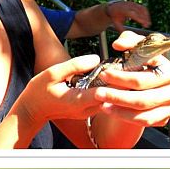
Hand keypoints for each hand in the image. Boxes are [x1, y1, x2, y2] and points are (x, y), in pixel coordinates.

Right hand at [4, 31, 169, 148]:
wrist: (32, 111)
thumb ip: (73, 65)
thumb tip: (94, 58)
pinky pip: (110, 97)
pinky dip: (117, 86)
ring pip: (115, 97)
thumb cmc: (38, 92)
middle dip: (127, 79)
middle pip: (115, 94)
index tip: (126, 62)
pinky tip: (123, 73)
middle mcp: (88, 108)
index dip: (118, 78)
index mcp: (78, 100)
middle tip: (137, 59)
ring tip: (134, 63)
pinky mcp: (91, 108)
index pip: (105, 91)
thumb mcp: (50, 74)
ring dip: (123, 82)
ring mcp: (91, 109)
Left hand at [85, 30, 169, 145]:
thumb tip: (118, 44)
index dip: (123, 74)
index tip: (104, 74)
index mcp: (167, 69)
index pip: (145, 74)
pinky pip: (144, 120)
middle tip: (98, 92)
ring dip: (119, 106)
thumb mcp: (135, 51)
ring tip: (102, 103)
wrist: (143, 90)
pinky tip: (110, 111)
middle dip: (118, 93)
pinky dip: (125, 117)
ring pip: (143, 108)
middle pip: (143, 92)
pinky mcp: (164, 117)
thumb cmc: (139, 67)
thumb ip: (128, 41)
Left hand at [104, 0, 150, 32]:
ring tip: (148, 24)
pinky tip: (147, 19)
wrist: (113, 7)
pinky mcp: (136, 4)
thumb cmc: (115, 17)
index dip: (140, 19)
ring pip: (143, 9)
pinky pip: (143, 8)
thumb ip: (122, 30)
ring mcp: (133, 4)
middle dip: (145, 18)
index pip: (134, 14)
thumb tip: (127, 37)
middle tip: (148, 26)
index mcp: (124, 10)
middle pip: (140, 11)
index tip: (144, 25)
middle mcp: (129, 6)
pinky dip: (146, 13)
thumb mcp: (116, 24)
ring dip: (146, 16)